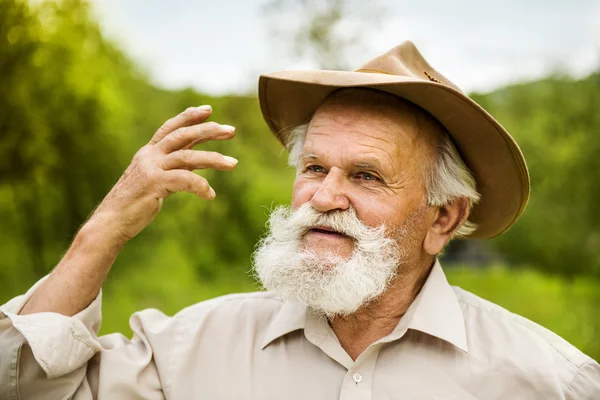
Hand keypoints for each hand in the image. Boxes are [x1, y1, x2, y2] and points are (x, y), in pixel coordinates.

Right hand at [91, 105, 236, 243]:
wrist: (111, 222)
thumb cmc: (135, 203)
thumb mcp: (156, 179)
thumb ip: (174, 167)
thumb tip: (197, 161)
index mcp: (148, 152)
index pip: (171, 127)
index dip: (189, 116)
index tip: (209, 110)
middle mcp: (149, 155)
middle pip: (183, 135)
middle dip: (208, 130)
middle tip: (231, 131)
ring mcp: (150, 168)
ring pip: (188, 156)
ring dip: (213, 158)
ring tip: (233, 164)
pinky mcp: (153, 183)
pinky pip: (184, 180)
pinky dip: (200, 186)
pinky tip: (210, 195)